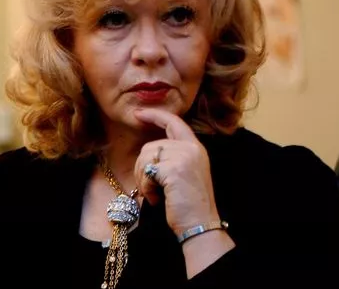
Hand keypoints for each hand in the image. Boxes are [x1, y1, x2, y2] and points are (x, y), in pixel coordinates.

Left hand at [133, 108, 219, 235]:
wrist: (200, 224)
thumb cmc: (188, 203)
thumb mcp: (184, 173)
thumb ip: (172, 157)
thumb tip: (148, 152)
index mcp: (195, 147)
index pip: (174, 122)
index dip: (155, 115)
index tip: (138, 113)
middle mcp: (191, 148)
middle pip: (151, 146)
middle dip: (142, 168)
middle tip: (151, 188)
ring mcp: (184, 157)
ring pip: (145, 158)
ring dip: (144, 180)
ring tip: (157, 194)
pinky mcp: (174, 169)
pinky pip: (146, 173)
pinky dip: (146, 188)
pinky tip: (157, 199)